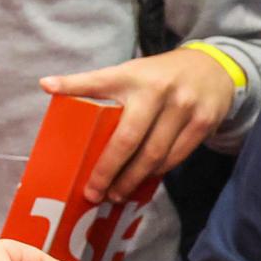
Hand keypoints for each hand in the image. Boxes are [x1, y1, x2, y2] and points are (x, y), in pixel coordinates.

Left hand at [41, 45, 238, 202]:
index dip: (73, 83)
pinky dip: (156, 172)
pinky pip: (175, 157)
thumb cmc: (160, 77)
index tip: (47, 86)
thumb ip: (99, 85)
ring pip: (153, 155)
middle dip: (108, 170)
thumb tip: (48, 87)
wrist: (213, 68)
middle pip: (128, 138)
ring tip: (116, 193)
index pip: (99, 80)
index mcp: (132, 75)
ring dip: (132, 179)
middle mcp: (157, 90)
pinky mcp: (202, 122)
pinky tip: (143, 180)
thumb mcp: (132, 73)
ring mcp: (182, 107)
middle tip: (94, 192)